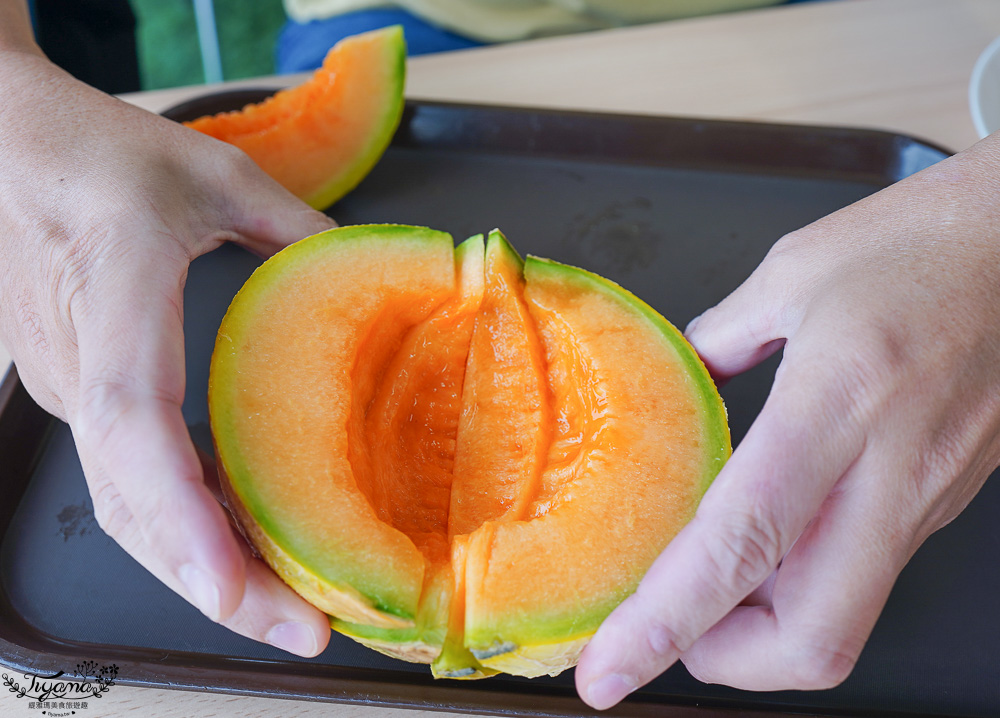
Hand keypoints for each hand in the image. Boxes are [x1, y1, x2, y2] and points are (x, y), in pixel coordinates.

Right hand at [0, 48, 335, 654]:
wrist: (3, 144)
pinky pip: (133, 481)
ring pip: (129, 507)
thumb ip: (298, 229)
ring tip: (292, 609)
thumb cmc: (98, 154)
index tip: (233, 588)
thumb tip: (370, 275)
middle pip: (134, 503)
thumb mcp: (216, 175)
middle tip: (304, 632)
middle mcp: (84, 366)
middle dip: (216, 582)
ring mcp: (74, 389)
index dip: (179, 515)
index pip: (133, 424)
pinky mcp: (84, 395)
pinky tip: (251, 545)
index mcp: (117, 296)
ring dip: (206, 567)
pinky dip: (189, 525)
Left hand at [575, 135, 999, 705]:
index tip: (606, 672)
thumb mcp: (794, 273)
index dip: (662, 624)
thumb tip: (682, 382)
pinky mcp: (943, 499)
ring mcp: (926, 498)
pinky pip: (863, 573)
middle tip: (658, 636)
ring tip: (696, 597)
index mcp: (838, 405)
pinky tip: (762, 549)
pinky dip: (799, 587)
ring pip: (842, 617)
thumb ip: (721, 340)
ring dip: (758, 630)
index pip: (738, 547)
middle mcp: (890, 474)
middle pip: (811, 638)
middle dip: (720, 662)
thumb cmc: (926, 240)